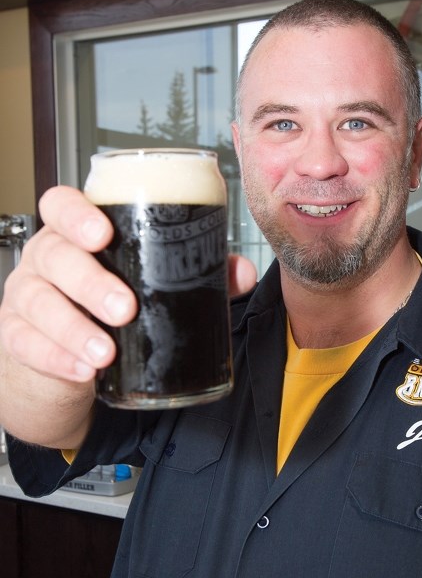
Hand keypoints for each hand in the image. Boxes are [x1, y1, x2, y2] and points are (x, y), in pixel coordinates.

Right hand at [0, 186, 257, 383]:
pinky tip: (84, 371)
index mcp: (78, 234)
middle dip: (88, 281)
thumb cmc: (112, 300)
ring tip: (105, 351)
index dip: (75, 214)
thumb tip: (243, 272)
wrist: (73, 353)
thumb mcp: (151, 282)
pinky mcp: (18, 336)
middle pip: (52, 254)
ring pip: (36, 301)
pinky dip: (56, 358)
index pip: (61, 206)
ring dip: (73, 327)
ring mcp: (27, 296)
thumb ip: (199, 274)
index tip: (102, 234)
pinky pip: (25, 343)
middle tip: (124, 308)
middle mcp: (48, 258)